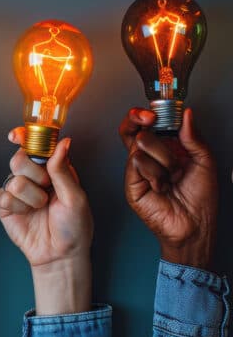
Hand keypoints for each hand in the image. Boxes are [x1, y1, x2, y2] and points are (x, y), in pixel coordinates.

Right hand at [0, 128, 91, 314]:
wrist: (60, 255)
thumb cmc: (75, 228)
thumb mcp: (76, 197)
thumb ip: (63, 170)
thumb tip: (64, 142)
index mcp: (52, 169)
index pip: (36, 146)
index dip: (25, 137)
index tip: (17, 135)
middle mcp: (34, 177)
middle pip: (19, 158)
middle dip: (33, 173)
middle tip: (46, 187)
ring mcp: (18, 191)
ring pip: (13, 178)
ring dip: (31, 196)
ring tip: (41, 207)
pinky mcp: (6, 206)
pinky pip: (4, 196)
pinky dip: (19, 206)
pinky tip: (28, 214)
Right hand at [119, 108, 216, 268]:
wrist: (196, 225)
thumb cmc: (201, 199)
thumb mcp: (205, 161)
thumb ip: (193, 136)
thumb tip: (186, 115)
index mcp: (164, 149)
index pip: (145, 126)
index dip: (144, 114)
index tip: (154, 110)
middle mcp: (148, 158)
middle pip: (133, 130)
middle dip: (144, 121)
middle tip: (151, 120)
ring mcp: (137, 171)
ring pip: (140, 144)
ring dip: (164, 158)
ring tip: (173, 174)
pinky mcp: (131, 184)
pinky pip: (137, 164)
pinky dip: (155, 172)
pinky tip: (162, 185)